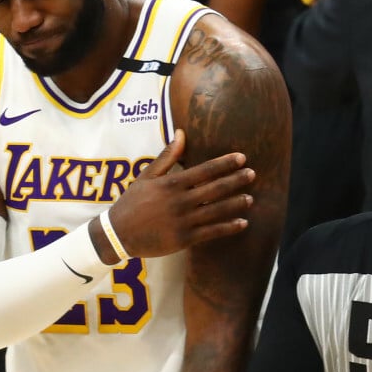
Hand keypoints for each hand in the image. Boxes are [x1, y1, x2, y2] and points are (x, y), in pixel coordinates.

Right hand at [94, 129, 253, 262]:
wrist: (118, 234)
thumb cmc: (132, 203)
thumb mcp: (146, 176)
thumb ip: (167, 157)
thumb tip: (181, 133)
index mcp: (171, 184)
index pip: (204, 170)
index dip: (225, 163)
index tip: (241, 157)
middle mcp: (180, 201)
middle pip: (215, 189)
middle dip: (236, 181)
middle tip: (252, 174)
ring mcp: (183, 221)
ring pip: (216, 211)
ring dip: (235, 204)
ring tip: (250, 198)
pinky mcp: (184, 239)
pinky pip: (211, 232)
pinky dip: (228, 227)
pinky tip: (242, 223)